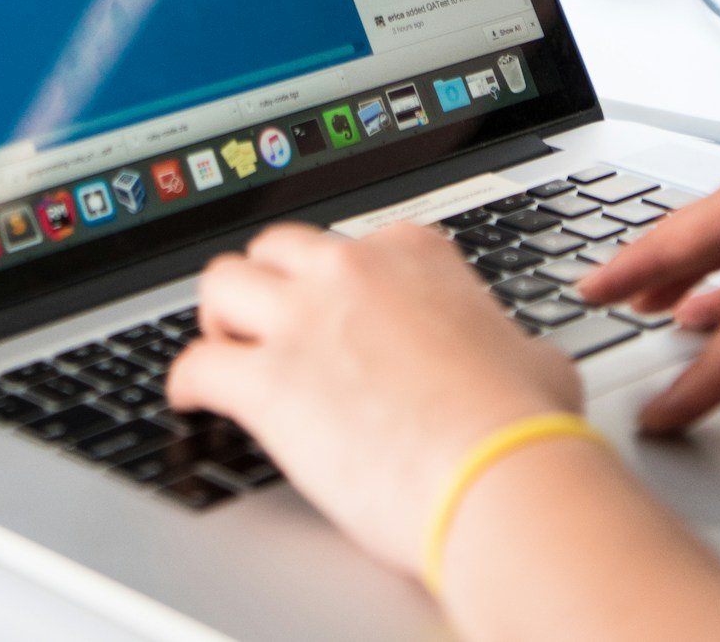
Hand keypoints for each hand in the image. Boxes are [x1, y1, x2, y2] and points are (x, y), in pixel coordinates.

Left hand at [164, 220, 583, 574]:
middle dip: (267, 282)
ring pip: (222, 282)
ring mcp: (305, 319)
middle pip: (277, 248)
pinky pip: (197, 363)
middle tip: (266, 321)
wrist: (498, 473)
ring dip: (218, 316)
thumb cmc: (522, 426)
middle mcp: (352, 270)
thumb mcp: (533, 358)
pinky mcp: (268, 381)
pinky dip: (186, 382)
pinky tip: (191, 397)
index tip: (336, 311)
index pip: (353, 245)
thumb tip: (522, 363)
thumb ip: (508, 344)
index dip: (339, 284)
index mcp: (413, 254)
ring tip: (223, 347)